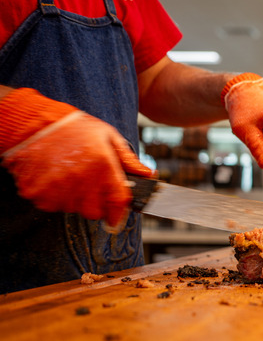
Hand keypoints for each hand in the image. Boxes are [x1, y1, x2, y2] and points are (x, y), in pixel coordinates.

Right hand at [0, 89, 153, 226]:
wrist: (35, 123)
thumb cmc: (74, 128)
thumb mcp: (108, 137)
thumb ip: (128, 160)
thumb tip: (149, 174)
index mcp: (102, 166)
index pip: (117, 202)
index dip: (119, 213)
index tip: (117, 217)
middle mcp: (80, 180)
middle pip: (94, 211)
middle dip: (96, 203)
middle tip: (89, 185)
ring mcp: (57, 188)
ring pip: (73, 209)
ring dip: (74, 198)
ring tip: (69, 175)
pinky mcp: (37, 193)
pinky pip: (52, 205)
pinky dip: (55, 196)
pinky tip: (55, 177)